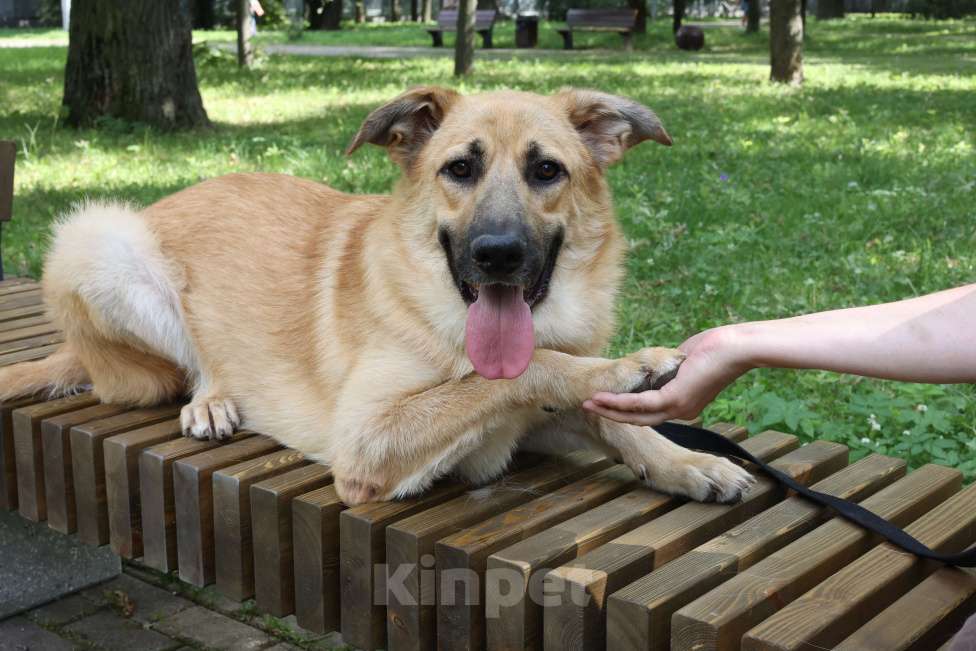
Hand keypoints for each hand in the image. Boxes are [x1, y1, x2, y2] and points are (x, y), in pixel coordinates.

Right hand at [583, 325, 751, 426]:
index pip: (650, 409)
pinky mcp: (675, 399)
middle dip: (613, 413)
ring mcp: (678, 408)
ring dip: (611, 410)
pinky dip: (619, 403)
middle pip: (640, 417)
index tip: (607, 398)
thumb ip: (668, 366)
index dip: (627, 405)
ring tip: (589, 404)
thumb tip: (655, 363)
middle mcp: (681, 411)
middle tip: (590, 407)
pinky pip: (641, 404)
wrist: (737, 349)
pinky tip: (603, 399)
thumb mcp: (685, 359)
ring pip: (637, 414)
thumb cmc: (718, 348)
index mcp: (685, 404)